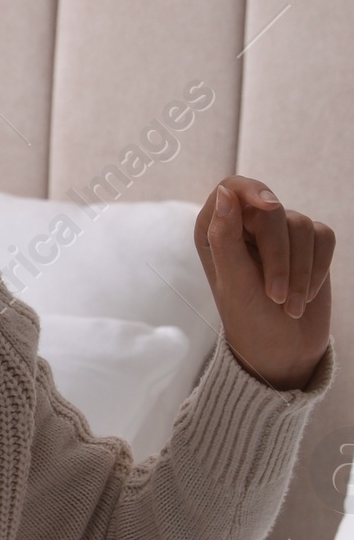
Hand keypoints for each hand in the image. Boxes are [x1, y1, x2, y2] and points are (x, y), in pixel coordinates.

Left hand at [195, 176, 334, 391]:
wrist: (283, 351)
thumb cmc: (249, 318)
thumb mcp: (234, 281)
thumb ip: (225, 237)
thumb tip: (226, 192)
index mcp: (216, 231)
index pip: (232, 188)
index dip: (251, 191)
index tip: (270, 206)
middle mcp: (247, 226)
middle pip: (272, 209)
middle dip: (280, 255)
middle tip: (275, 295)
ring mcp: (280, 235)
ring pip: (301, 224)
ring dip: (300, 271)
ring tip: (289, 306)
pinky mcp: (309, 246)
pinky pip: (324, 236)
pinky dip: (319, 267)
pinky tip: (307, 295)